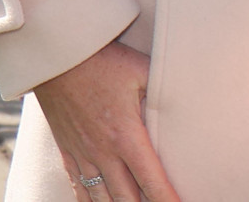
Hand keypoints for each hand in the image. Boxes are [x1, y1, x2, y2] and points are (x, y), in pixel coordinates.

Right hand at [33, 42, 181, 201]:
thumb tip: (191, 99)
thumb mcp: (141, 71)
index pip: (151, 181)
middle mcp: (103, 153)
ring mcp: (83, 155)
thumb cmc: (103, 61)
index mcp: (126, 136)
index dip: (166, 200)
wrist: (56, 59)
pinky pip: (78, 188)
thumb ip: (165, 90)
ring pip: (102, 199)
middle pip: (127, 199)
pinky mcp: (68, 152)